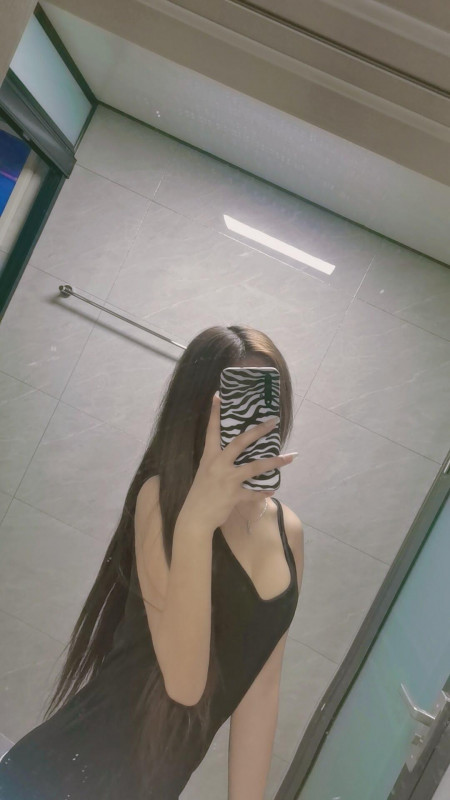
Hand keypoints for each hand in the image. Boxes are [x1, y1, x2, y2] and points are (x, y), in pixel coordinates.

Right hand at [180, 393, 296, 530]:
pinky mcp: (234, 495)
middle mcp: (218, 465)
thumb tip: (236, 453)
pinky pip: (254, 492)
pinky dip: (264, 492)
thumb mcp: (206, 472)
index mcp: (209, 457)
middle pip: (240, 442)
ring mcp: (227, 480)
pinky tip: (273, 490)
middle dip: (258, 431)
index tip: (219, 396)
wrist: (194, 518)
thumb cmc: (200, 494)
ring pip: (254, 466)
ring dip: (274, 461)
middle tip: (273, 421)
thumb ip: (220, 462)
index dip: (215, 413)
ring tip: (290, 457)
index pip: (212, 430)